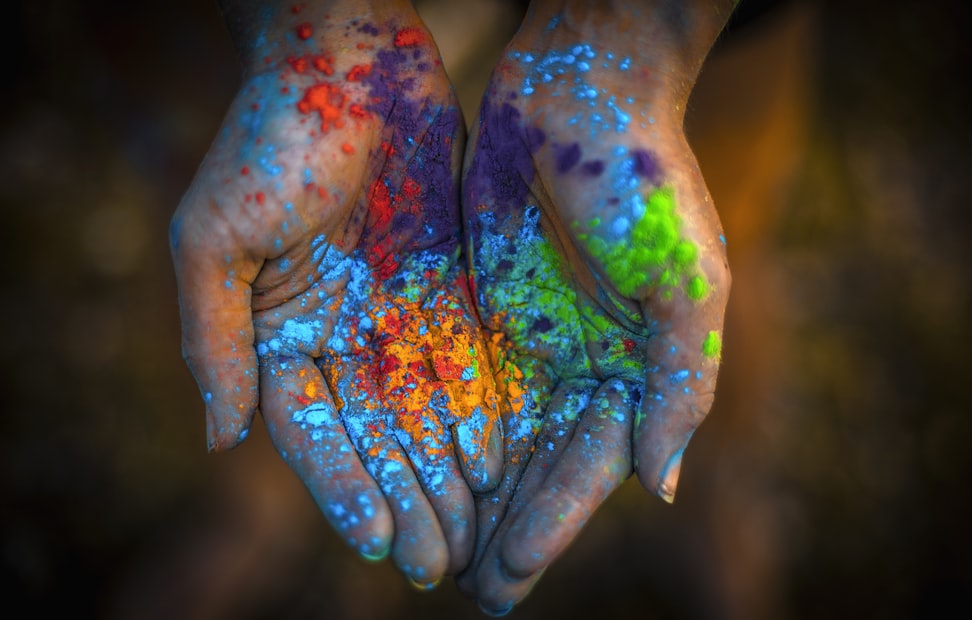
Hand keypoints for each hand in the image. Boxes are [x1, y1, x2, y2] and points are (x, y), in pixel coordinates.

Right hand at [169, 1, 500, 585]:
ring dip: (445, 471)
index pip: (312, 431)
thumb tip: (218, 441)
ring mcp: (393, 312)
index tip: (380, 540)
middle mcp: (338, 333)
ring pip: (424, 409)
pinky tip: (497, 457)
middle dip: (406, 497)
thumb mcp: (214, 239)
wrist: (345, 62)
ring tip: (473, 530)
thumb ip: (216, 340)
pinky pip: (465, 359)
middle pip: (376, 435)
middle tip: (438, 561)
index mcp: (277, 332)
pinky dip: (478, 410)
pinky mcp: (444, 285)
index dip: (344, 487)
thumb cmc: (268, 139)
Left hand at [456, 1, 733, 611]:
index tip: (508, 573)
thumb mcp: (685, 285)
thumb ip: (678, 386)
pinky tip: (415, 470)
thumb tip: (658, 487)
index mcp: (635, 367)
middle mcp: (581, 361)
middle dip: (506, 525)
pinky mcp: (482, 303)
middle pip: (538, 463)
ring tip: (439, 550)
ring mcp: (529, 335)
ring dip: (468, 493)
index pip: (589, 464)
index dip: (552, 521)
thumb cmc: (644, 183)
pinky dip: (440, 427)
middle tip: (471, 590)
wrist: (580, 90)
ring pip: (494, 432)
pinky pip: (457, 378)